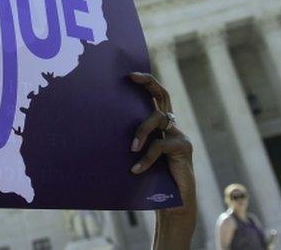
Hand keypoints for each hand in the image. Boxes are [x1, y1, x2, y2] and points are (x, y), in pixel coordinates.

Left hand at [128, 71, 195, 249]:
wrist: (174, 204)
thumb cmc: (150, 180)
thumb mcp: (137, 157)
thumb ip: (130, 143)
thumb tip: (97, 131)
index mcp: (160, 126)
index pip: (156, 96)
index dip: (146, 83)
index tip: (129, 75)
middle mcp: (171, 126)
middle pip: (163, 96)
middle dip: (148, 83)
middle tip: (132, 77)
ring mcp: (179, 136)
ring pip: (157, 119)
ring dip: (141, 131)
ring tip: (131, 148)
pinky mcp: (183, 148)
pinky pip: (160, 146)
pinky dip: (146, 158)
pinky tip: (136, 169)